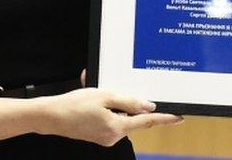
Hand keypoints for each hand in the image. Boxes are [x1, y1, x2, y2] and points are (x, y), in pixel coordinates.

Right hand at [38, 87, 182, 146]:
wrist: (51, 116)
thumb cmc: (74, 104)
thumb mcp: (104, 96)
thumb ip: (129, 102)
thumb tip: (149, 107)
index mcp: (117, 127)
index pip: (148, 121)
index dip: (165, 118)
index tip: (180, 117)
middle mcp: (114, 136)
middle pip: (133, 118)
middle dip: (128, 105)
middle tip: (110, 94)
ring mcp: (106, 138)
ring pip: (120, 118)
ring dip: (114, 105)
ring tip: (94, 97)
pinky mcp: (98, 135)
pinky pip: (110, 120)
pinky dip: (106, 109)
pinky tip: (92, 102)